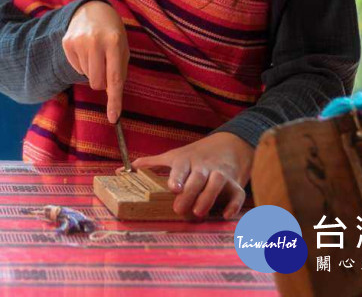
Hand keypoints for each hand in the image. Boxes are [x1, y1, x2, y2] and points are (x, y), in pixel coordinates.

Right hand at [62, 0, 128, 122]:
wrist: (92, 10)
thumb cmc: (112, 33)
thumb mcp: (123, 48)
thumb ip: (119, 71)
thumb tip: (111, 95)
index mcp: (114, 43)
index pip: (114, 78)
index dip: (114, 100)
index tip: (112, 118)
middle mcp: (95, 41)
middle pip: (97, 82)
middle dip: (102, 81)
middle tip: (104, 65)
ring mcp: (78, 41)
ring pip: (86, 76)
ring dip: (92, 70)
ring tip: (95, 53)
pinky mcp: (67, 43)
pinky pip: (76, 68)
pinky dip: (82, 64)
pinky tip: (85, 50)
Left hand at [130, 132, 253, 219]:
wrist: (228, 146)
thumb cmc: (194, 156)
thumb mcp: (173, 156)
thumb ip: (151, 164)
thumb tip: (123, 169)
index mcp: (186, 160)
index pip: (181, 166)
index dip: (177, 177)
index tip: (173, 188)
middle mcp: (204, 166)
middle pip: (198, 177)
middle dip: (190, 193)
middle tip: (180, 209)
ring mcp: (221, 174)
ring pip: (217, 182)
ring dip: (209, 197)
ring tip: (198, 212)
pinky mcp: (235, 184)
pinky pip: (237, 194)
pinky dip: (233, 204)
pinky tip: (225, 215)